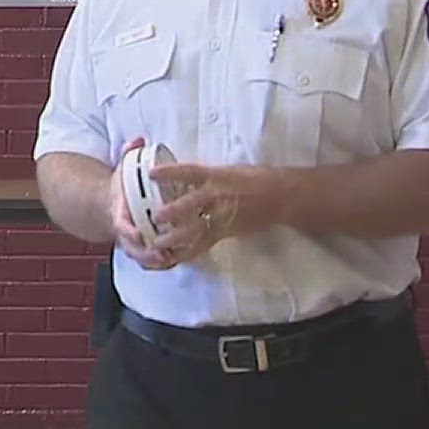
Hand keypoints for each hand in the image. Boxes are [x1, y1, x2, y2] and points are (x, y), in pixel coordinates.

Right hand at [108, 139, 179, 270]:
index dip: (129, 232)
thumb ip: (129, 153)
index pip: (121, 226)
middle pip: (132, 249)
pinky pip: (152, 260)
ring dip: (156, 262)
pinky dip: (162, 263)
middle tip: (161, 254)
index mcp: (119, 214)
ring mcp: (134, 242)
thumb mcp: (123, 168)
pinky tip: (178, 261)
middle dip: (146, 254)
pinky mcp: (144, 248)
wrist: (111, 204)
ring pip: (142, 258)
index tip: (138, 234)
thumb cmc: (122, 187)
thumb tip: (138, 139)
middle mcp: (126, 232)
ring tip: (172, 261)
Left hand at [146, 162, 284, 266]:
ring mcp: (220, 216)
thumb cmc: (253, 179)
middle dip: (171, 212)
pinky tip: (176, 257)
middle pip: (190, 205)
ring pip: (194, 229)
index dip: (169, 173)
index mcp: (216, 176)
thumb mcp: (227, 170)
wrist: (278, 196)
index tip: (151, 174)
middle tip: (154, 217)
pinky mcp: (225, 231)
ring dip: (175, 237)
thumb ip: (204, 177)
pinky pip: (204, 244)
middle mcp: (216, 196)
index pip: (188, 172)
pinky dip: (189, 251)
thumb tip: (181, 179)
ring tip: (157, 244)